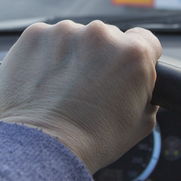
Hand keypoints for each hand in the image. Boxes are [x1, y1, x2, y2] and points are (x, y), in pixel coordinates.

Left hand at [0, 20, 161, 173]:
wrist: (42, 148)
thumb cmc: (92, 141)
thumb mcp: (142, 122)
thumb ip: (145, 90)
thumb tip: (142, 81)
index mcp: (133, 53)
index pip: (145, 40)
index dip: (136, 58)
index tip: (123, 69)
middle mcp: (100, 34)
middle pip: (107, 38)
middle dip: (100, 57)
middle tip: (89, 87)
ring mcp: (65, 32)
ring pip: (74, 37)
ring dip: (72, 55)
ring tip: (61, 88)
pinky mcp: (35, 35)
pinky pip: (46, 40)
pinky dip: (44, 56)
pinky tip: (43, 82)